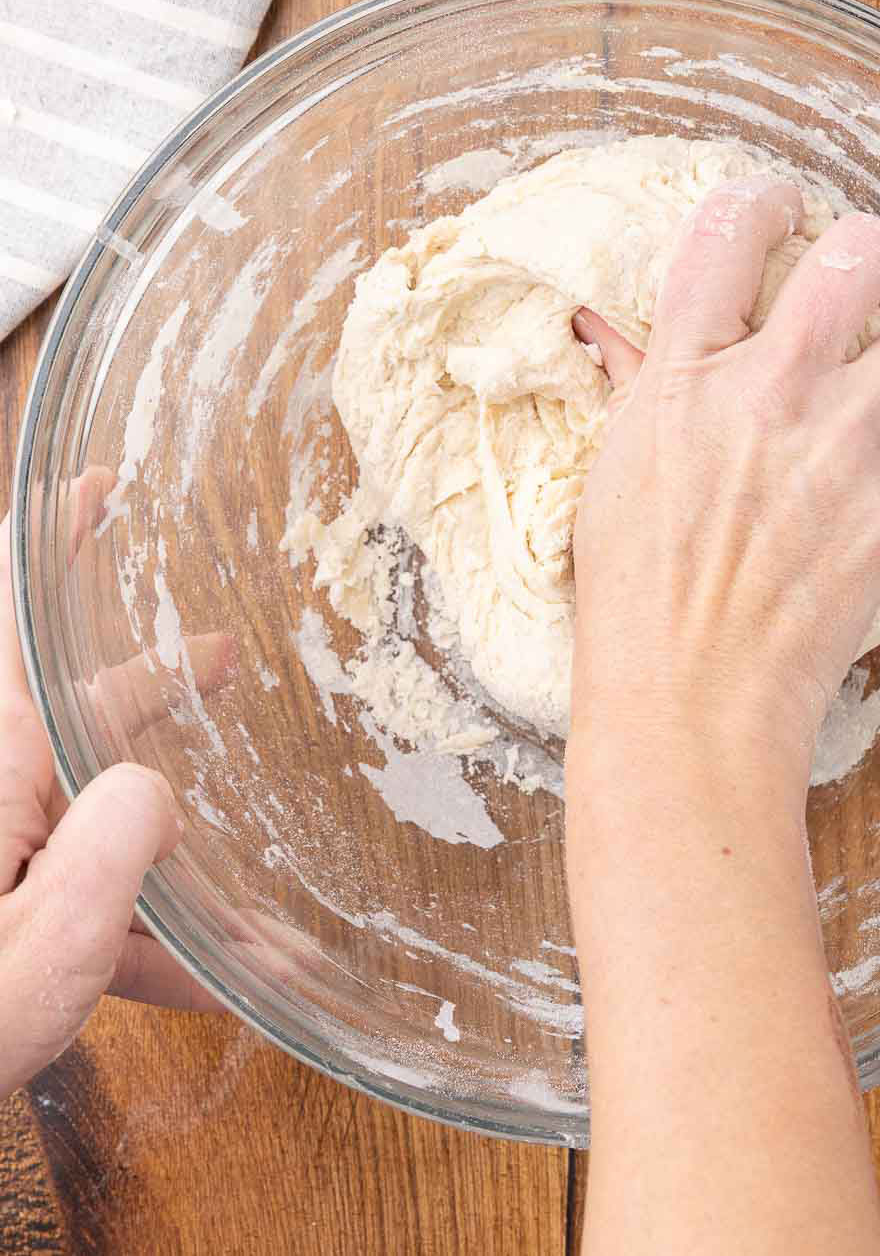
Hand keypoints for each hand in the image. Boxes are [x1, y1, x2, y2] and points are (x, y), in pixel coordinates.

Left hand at [0, 474, 229, 1100]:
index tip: (94, 482)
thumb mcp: (43, 947)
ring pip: (95, 829)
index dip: (52, 541)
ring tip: (264, 915)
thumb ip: (115, 850)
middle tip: (223, 658)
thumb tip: (158, 792)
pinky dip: (141, 941)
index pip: (19, 620)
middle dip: (158, 691)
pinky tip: (215, 988)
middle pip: (82, 718)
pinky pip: (75, 908)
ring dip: (177, 870)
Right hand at [570, 177, 879, 786]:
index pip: (728, 231)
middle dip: (865, 253)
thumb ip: (634, 388)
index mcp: (685, 379)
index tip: (775, 208)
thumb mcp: (613, 475)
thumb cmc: (632, 599)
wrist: (692, 700)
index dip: (761, 200)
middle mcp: (769, 393)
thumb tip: (606, 326)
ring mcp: (840, 448)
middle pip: (857, 252)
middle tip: (857, 284)